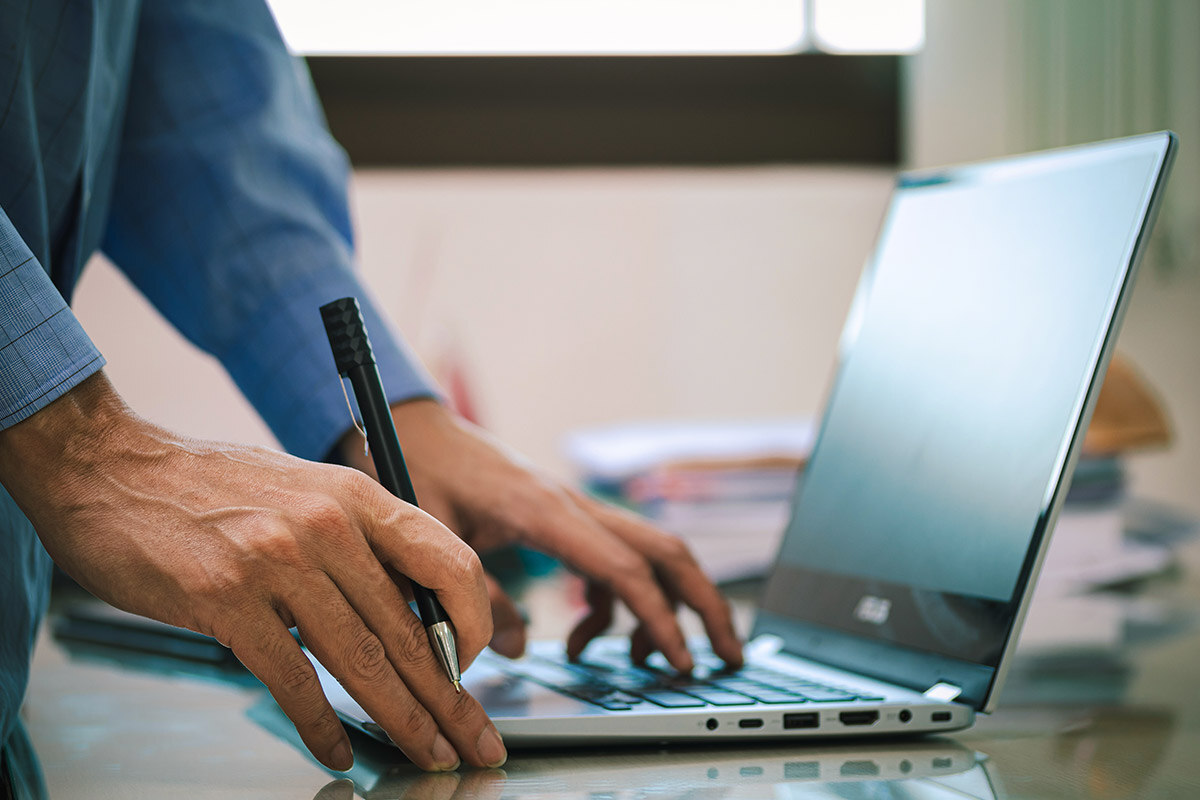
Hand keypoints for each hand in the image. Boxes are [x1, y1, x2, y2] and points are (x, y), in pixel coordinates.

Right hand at [0, 374, 506, 771]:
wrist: (110, 466)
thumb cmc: (209, 485)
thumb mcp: (304, 491)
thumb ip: (355, 545)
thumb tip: (405, 614)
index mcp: (355, 495)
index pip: (449, 562)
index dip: (474, 623)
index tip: (475, 665)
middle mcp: (327, 524)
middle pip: (410, 629)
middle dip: (450, 698)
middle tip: (475, 741)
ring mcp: (276, 560)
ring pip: (362, 659)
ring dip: (402, 719)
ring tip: (426, 754)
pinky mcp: (224, 598)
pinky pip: (291, 678)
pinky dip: (320, 725)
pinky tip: (337, 750)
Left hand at [338, 399, 742, 672]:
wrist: (413, 427)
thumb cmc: (417, 470)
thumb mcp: (431, 542)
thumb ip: (470, 599)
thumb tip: (516, 649)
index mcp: (544, 510)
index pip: (623, 567)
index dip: (658, 618)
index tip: (680, 662)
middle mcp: (573, 505)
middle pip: (665, 550)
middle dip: (705, 604)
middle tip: (728, 656)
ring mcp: (575, 511)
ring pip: (650, 555)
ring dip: (670, 607)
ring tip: (660, 662)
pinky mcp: (566, 521)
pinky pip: (614, 564)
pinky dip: (618, 605)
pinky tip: (590, 639)